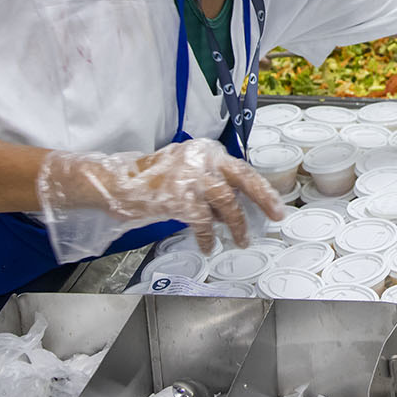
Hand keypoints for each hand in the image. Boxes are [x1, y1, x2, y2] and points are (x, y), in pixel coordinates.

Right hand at [36, 138, 282, 262]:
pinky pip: (202, 222)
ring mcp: (191, 178)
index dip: (260, 188)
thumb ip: (210, 181)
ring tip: (242, 240)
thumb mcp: (186, 169)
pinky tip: (209, 246)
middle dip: (263, 199)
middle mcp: (202, 160)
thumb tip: (234, 203)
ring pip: (226, 203)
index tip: (275, 203)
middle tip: (278, 216)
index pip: (242, 169)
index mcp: (207, 151)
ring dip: (237, 225)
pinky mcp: (178, 198)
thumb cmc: (153, 178)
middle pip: (243, 179)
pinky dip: (208, 236)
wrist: (118, 182)